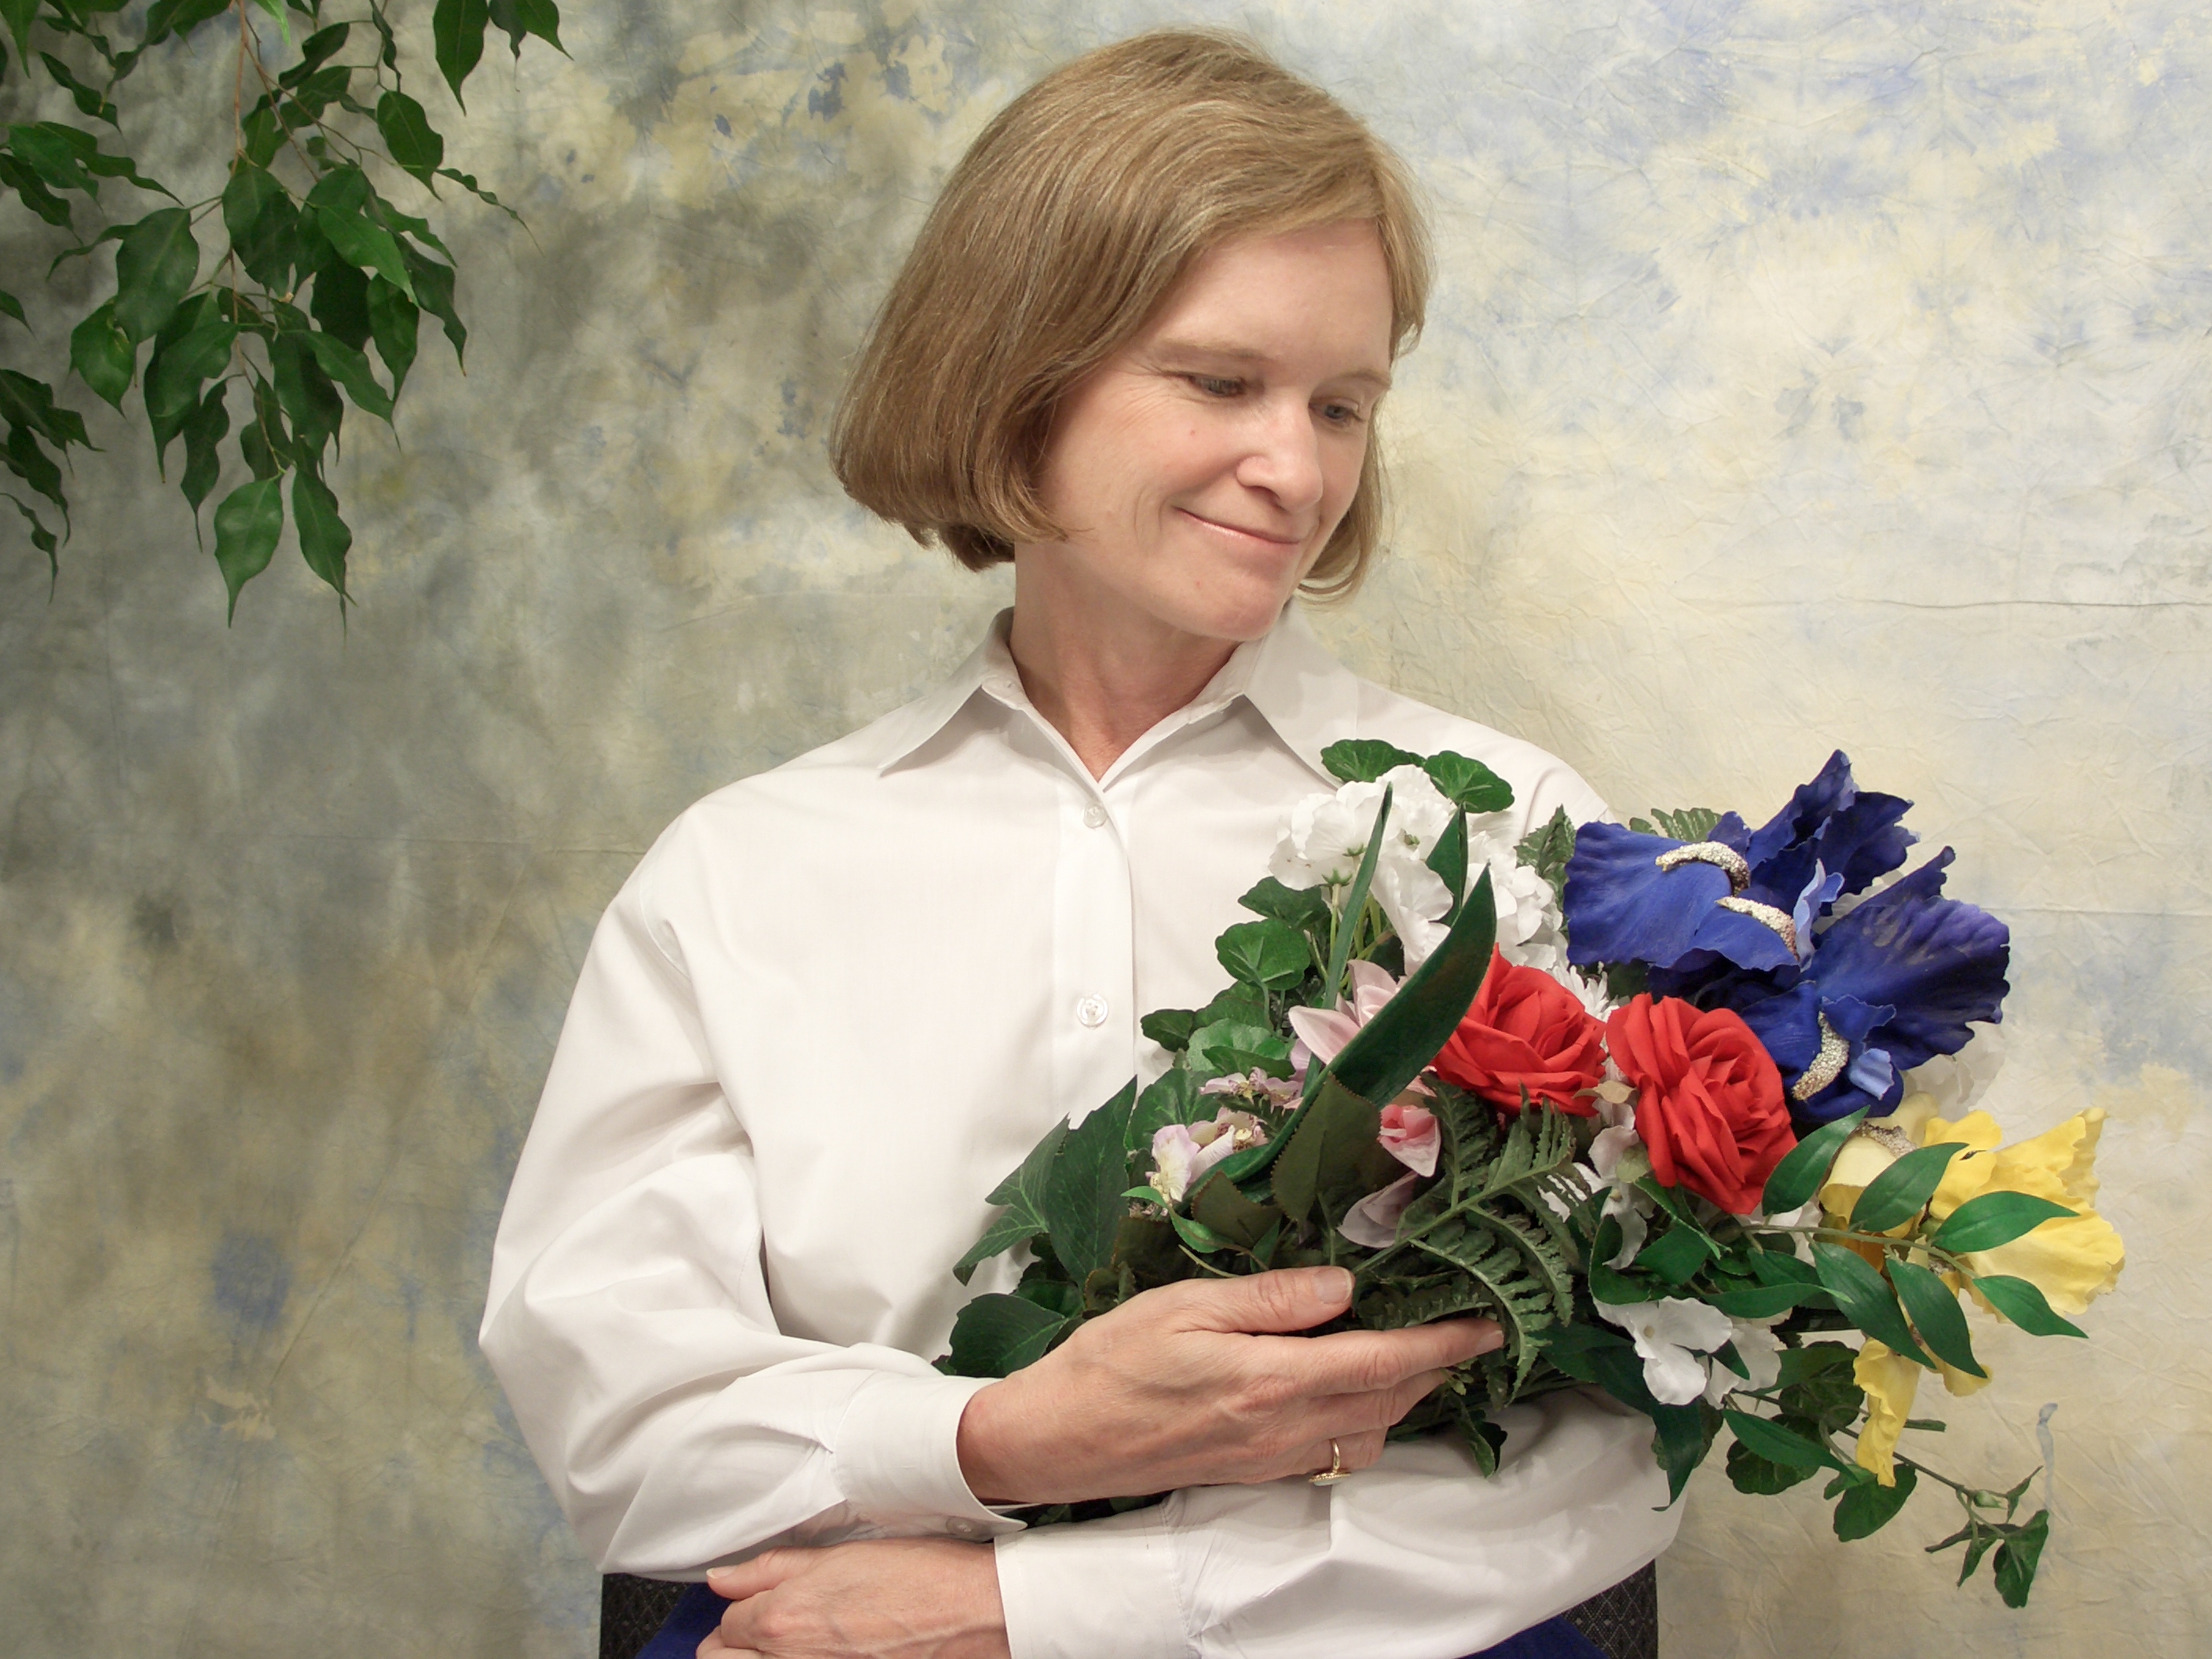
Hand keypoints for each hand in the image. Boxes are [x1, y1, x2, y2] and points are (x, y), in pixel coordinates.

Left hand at [699, 1539, 1008, 1658]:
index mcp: (781, 1619)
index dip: (742, 1610)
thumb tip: (722, 1578)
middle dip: (734, 1644)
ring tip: (793, 1644)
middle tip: (766, 1629)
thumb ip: (771, 1569)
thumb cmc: (919, 1578)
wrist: (973, 1613)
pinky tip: (821, 1653)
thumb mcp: (840, 1556)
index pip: (725, 1624)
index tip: (762, 1603)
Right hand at [956, 1265, 1500, 1503]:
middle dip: (1436, 1368)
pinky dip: (1364, 1422)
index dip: (1443, 1343)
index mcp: (1271, 1382)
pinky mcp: (1253, 1470)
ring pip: (1367, 1434)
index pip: (1383, 1362)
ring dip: (1403, 1397)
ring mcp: (1270, 1458)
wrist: (1057, 1440)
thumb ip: (1272, 1298)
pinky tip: (1352, 1391)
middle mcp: (1282, 1430)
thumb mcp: (1185, 1305)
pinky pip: (1333, 1452)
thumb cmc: (1111, 1362)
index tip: (1485, 1323)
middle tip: (1466, 1331)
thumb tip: (1345, 1286)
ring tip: (1415, 1354)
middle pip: (1388, 1402)